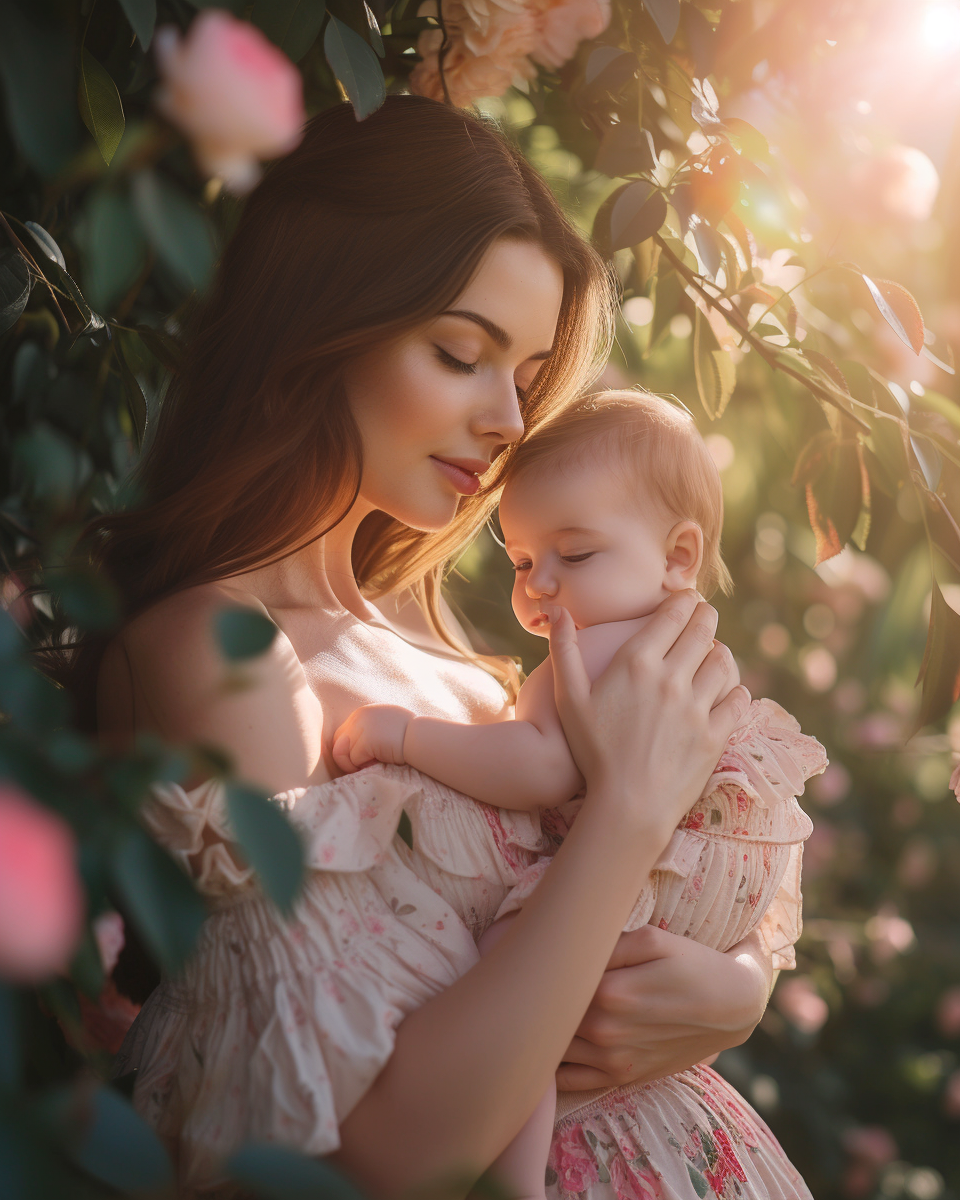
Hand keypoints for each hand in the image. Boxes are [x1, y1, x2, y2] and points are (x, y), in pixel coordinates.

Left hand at [331, 704, 411, 773]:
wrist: (423, 738)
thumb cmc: (408, 736)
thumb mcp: (384, 726)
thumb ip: (367, 731)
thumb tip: (342, 746)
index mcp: (363, 712)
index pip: (342, 734)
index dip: (350, 749)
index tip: (365, 757)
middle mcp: (359, 716)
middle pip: (338, 743)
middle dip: (347, 757)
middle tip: (365, 765)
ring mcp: (362, 727)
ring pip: (343, 753)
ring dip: (356, 764)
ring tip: (373, 763)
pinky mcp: (366, 741)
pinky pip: (353, 760)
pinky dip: (363, 766)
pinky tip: (378, 763)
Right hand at [546, 592, 749, 833]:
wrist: (626, 806)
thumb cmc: (592, 751)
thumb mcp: (569, 699)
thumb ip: (563, 650)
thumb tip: (554, 610)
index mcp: (636, 662)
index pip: (673, 613)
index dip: (684, 600)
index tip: (686, 600)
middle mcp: (670, 678)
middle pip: (703, 629)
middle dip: (705, 616)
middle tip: (704, 616)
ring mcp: (697, 706)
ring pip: (723, 660)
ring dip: (720, 652)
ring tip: (713, 654)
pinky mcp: (716, 734)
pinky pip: (738, 698)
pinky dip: (735, 690)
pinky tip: (727, 691)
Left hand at [555, 926, 772, 1089]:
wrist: (733, 1005)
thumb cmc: (692, 963)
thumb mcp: (653, 939)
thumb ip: (606, 944)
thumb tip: (565, 947)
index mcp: (608, 993)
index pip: (552, 979)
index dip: (539, 963)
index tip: (535, 950)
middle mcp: (605, 1031)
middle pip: (547, 1017)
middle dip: (535, 996)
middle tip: (525, 975)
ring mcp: (611, 1060)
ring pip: (553, 1049)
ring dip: (539, 1031)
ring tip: (534, 1006)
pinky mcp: (620, 1077)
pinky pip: (569, 1080)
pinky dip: (550, 1067)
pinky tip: (547, 1043)